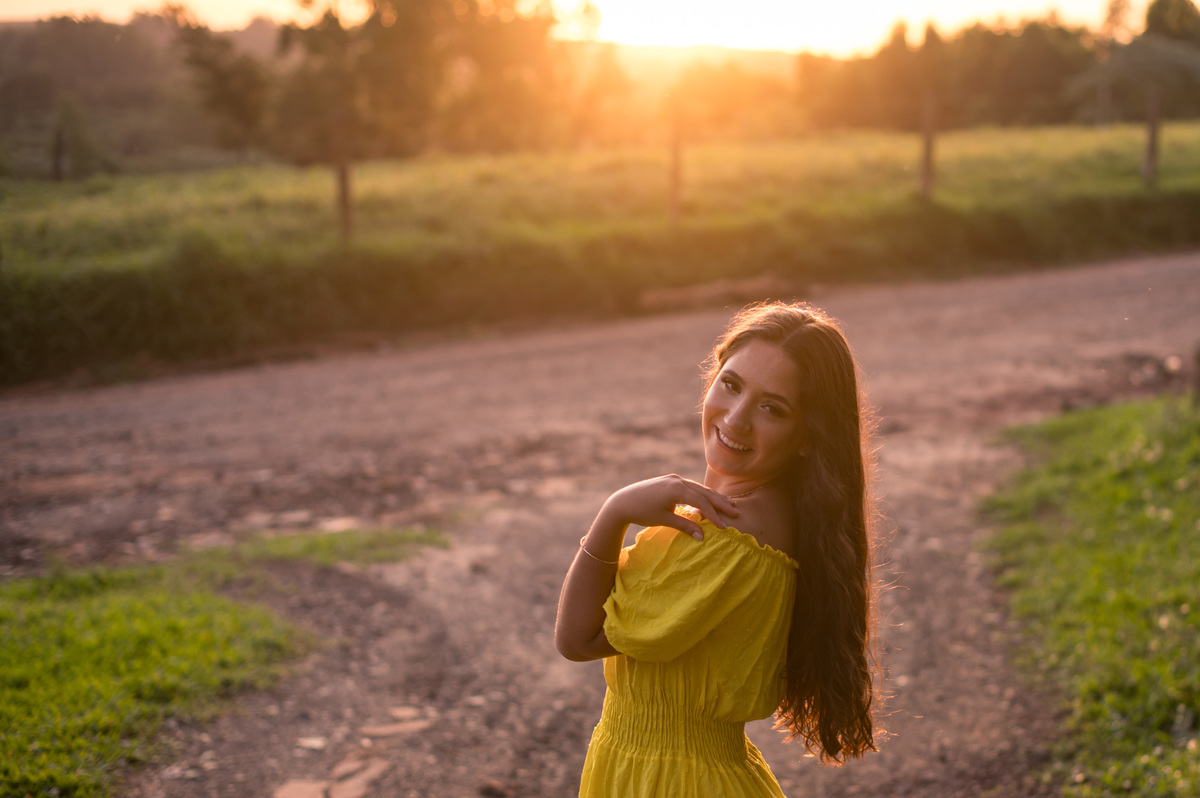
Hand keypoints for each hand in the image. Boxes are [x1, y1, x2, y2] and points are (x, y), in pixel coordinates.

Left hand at [600, 474, 739, 540]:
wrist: (623, 502)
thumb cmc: (642, 512)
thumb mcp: (664, 520)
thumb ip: (685, 526)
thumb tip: (703, 537)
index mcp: (676, 489)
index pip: (701, 502)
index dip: (714, 515)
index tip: (724, 527)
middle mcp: (677, 480)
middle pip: (704, 492)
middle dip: (720, 503)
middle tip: (736, 511)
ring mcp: (673, 478)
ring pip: (699, 488)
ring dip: (713, 497)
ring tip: (729, 504)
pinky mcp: (670, 480)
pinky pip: (691, 487)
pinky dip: (702, 494)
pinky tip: (710, 500)